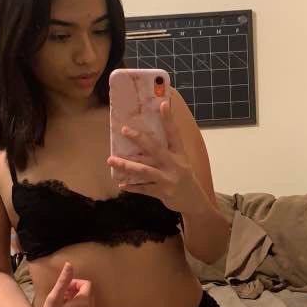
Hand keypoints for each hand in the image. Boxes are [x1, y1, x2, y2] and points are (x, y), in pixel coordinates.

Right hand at [31, 262, 119, 306]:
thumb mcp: (54, 297)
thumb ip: (64, 280)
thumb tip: (70, 264)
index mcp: (85, 301)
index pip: (86, 284)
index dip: (74, 283)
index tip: (64, 289)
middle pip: (89, 292)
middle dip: (77, 291)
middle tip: (64, 296)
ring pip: (91, 302)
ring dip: (82, 299)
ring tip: (67, 304)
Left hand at [107, 99, 203, 214]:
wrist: (195, 202)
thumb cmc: (184, 178)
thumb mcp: (181, 162)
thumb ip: (167, 152)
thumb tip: (145, 141)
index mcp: (180, 154)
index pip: (174, 134)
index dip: (169, 119)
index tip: (163, 104)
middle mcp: (175, 164)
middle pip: (155, 149)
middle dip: (139, 139)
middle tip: (124, 130)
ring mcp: (169, 179)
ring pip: (144, 170)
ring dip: (126, 165)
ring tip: (111, 160)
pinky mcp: (164, 192)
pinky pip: (144, 188)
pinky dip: (132, 187)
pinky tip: (121, 184)